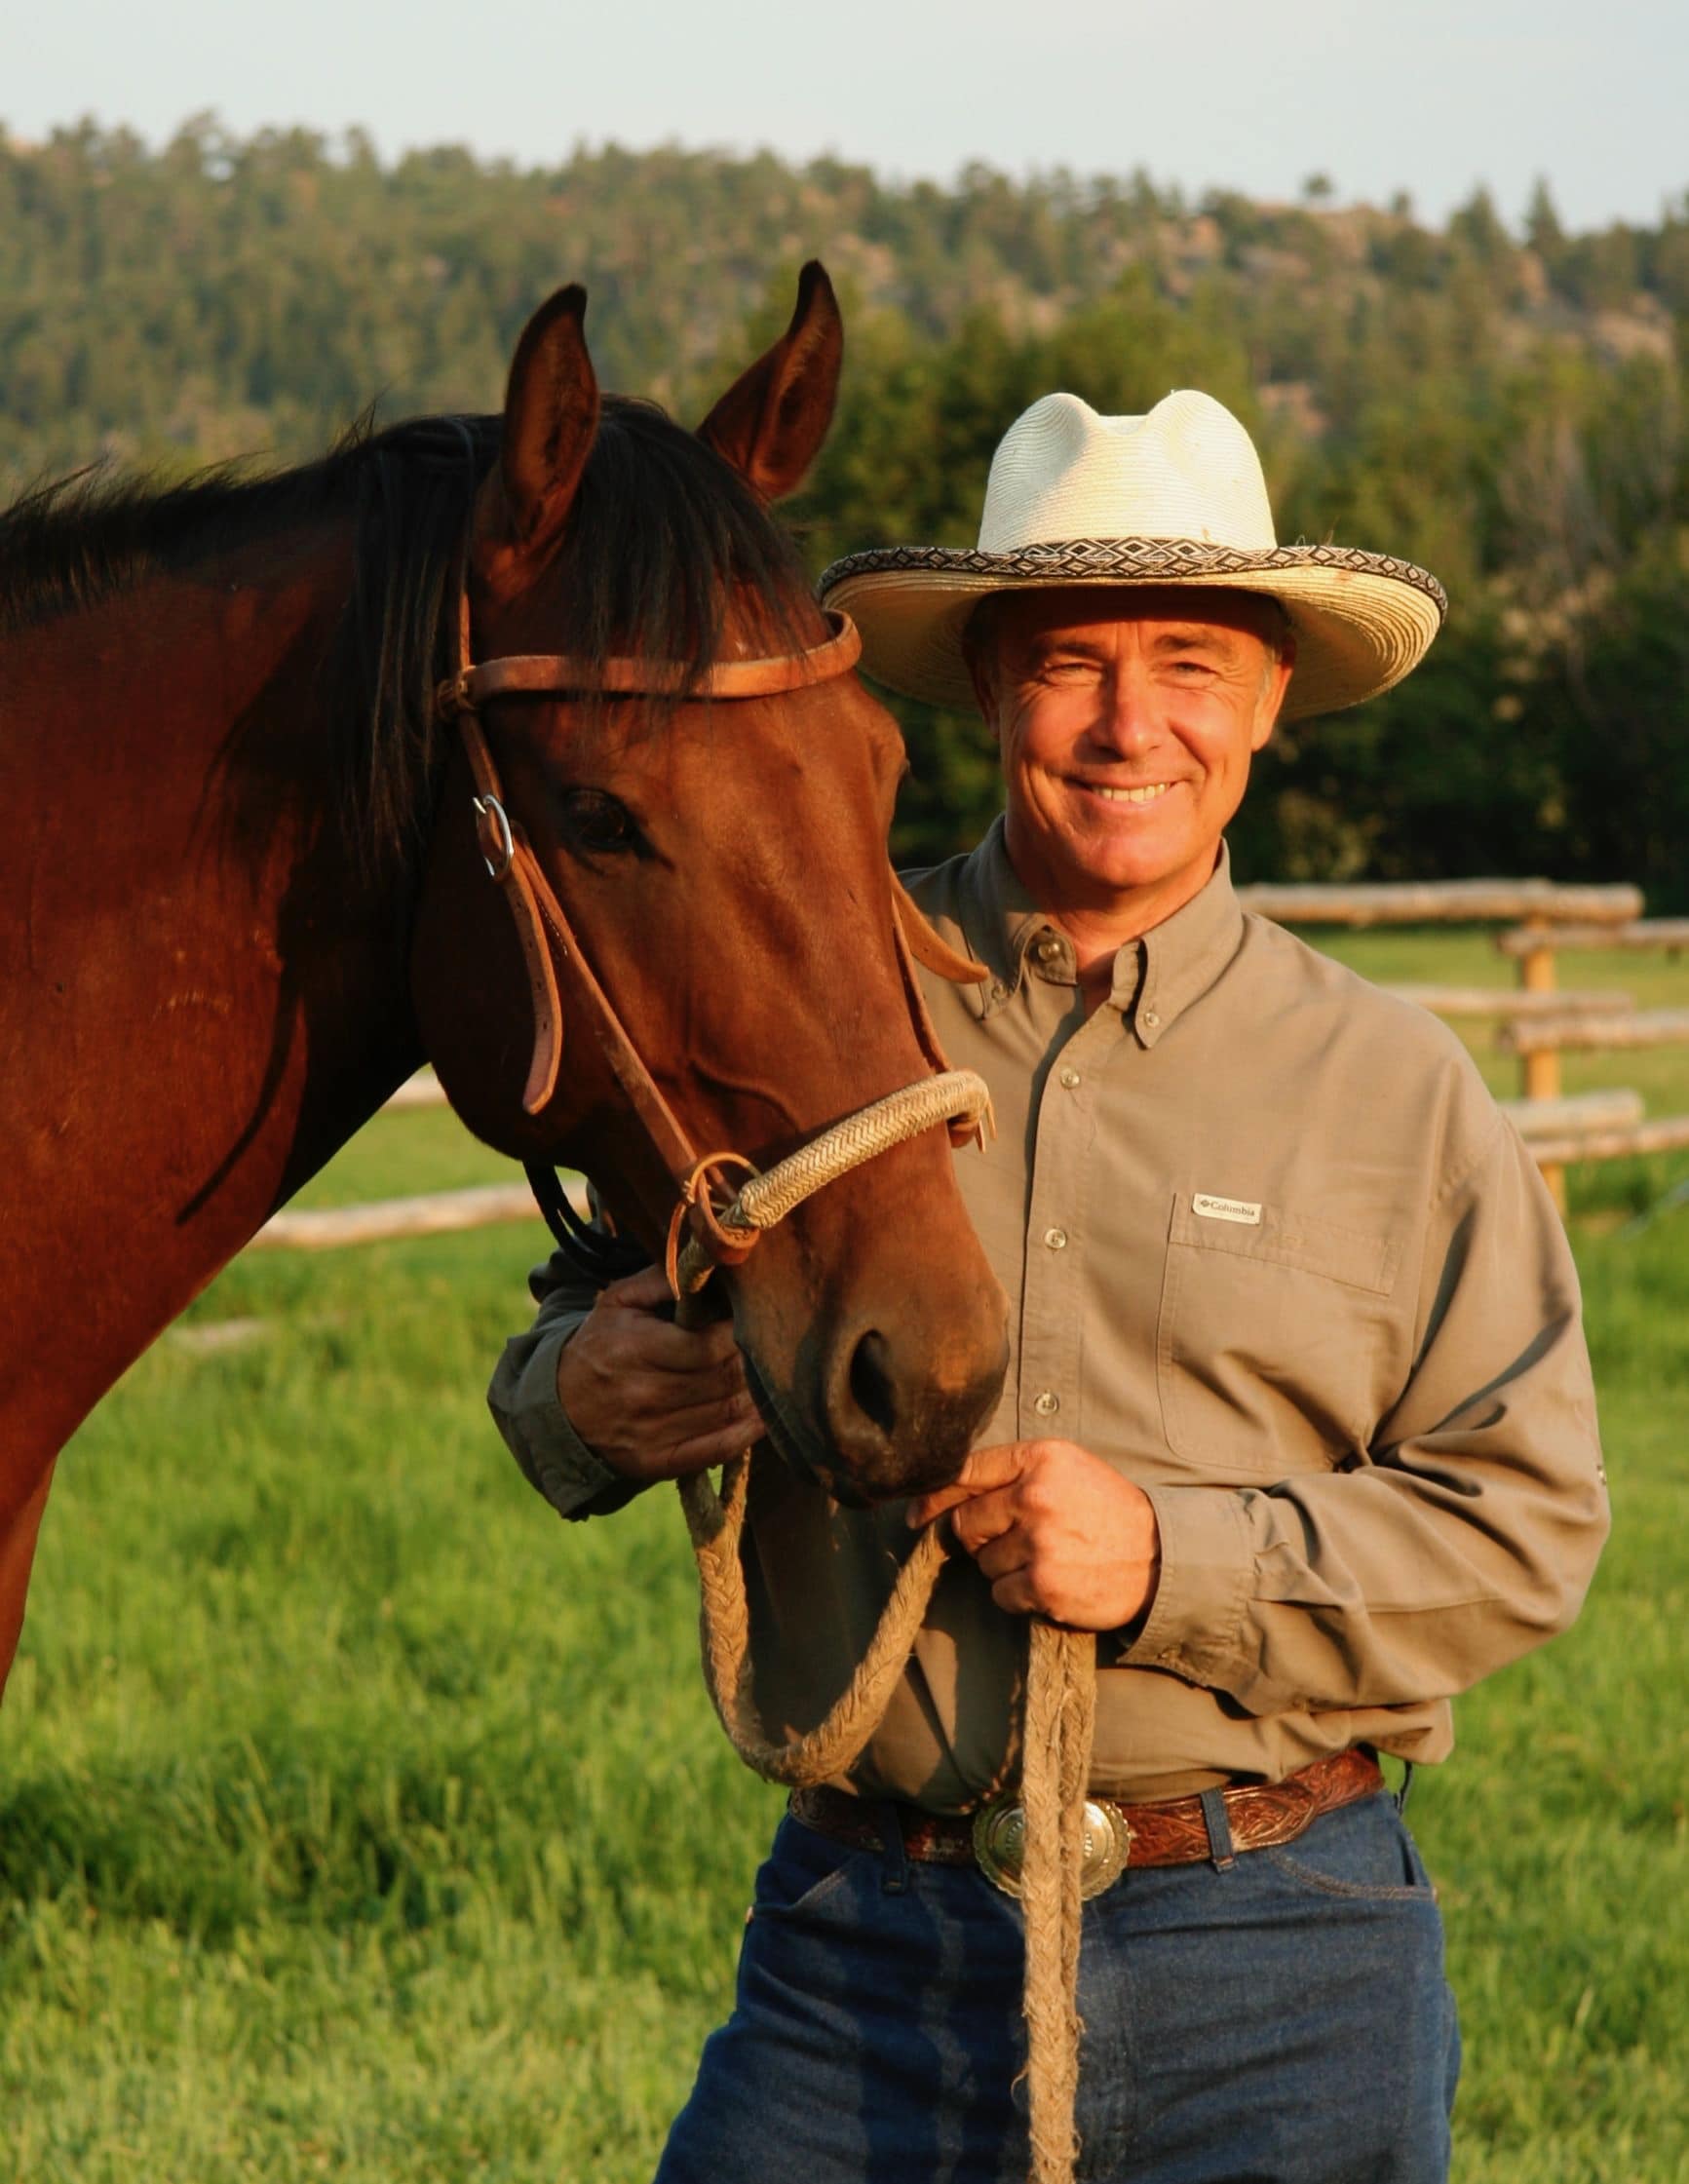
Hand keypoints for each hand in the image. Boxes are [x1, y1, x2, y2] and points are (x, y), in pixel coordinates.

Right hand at [556, 1266, 763, 1482]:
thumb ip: (662, 1279)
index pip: (708, 1346)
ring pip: (727, 1411)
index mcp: (635, 1349)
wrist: (560, 1408)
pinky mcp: (659, 1461)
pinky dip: (748, 1432)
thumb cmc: (600, 1345)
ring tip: (767, 1373)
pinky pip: (718, 1448)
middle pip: (723, 1378)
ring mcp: (652, 1433)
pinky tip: (761, 1413)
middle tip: (766, 1345)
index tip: (749, 1320)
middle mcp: (644, 1394)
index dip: (738, 1333)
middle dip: (752, 1360)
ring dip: (756, 1393)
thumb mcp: (618, 1302)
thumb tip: (708, 1265)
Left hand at [907, 1438, 1160, 1629]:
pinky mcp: (1044, 1584)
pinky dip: (1017, 1596)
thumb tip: (944, 1499)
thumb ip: (1014, 1474)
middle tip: (1010, 1543)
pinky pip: (1001, 1594)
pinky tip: (1049, 1585)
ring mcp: (1040, 1541)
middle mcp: (1036, 1495)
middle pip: (966, 1522)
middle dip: (977, 1538)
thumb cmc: (1109, 1511)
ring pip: (983, 1562)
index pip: (966, 1471)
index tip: (918, 1515)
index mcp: (1041, 1457)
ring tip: (1046, 1560)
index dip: (935, 1497)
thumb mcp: (1069, 1470)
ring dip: (1003, 1568)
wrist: (1162, 1557)